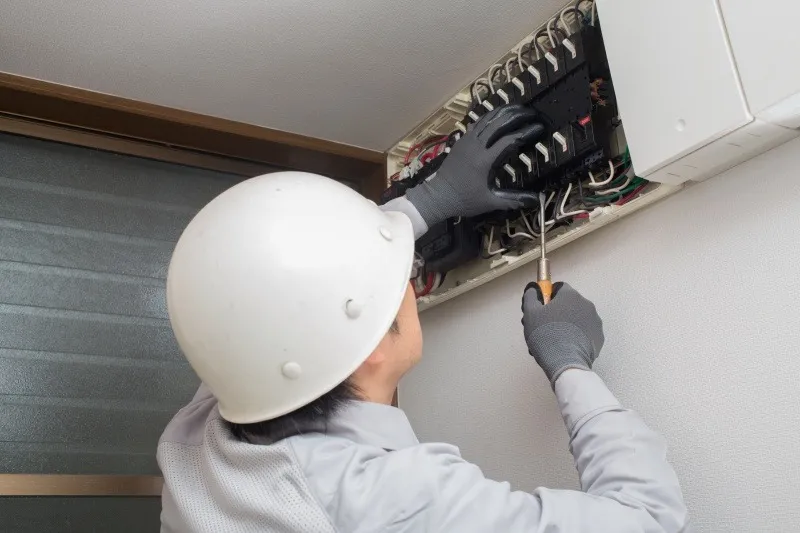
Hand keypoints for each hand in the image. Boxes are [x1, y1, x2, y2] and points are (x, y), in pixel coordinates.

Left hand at [405, 105, 544, 226]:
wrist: (438, 196)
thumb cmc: (464, 200)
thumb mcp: (490, 202)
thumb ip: (513, 200)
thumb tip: (536, 200)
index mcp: (484, 160)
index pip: (509, 139)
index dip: (526, 132)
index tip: (539, 127)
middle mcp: (476, 146)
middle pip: (498, 123)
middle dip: (516, 115)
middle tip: (531, 113)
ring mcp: (466, 141)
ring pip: (486, 119)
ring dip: (502, 112)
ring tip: (517, 108)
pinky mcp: (460, 141)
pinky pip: (476, 124)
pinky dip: (488, 117)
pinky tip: (496, 116)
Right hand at [521, 282, 604, 385]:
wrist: (565, 361)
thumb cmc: (546, 334)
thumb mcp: (530, 313)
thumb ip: (531, 296)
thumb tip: (534, 290)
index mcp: (571, 295)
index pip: (559, 288)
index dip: (548, 297)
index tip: (541, 309)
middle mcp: (586, 304)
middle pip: (569, 304)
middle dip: (557, 312)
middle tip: (545, 326)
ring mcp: (595, 321)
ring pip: (577, 318)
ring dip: (567, 324)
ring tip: (554, 339)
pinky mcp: (598, 337)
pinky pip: (585, 332)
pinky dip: (576, 336)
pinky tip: (565, 346)